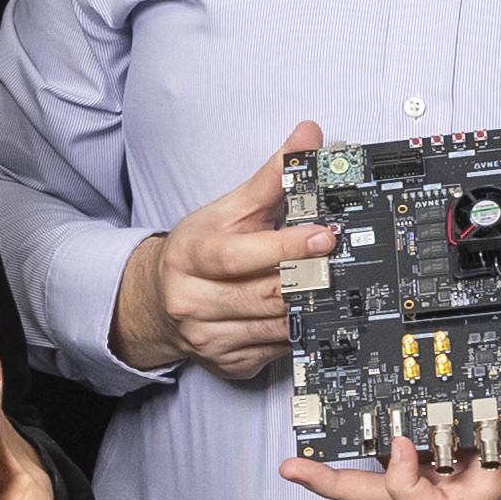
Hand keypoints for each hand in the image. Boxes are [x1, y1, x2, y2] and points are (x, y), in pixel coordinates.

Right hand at [112, 123, 336, 381]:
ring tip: (335, 284)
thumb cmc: (198, 251)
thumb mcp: (227, 210)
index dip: (284, 247)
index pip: (238, 256)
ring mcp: (210, 338)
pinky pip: (276, 349)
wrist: (157, 302)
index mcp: (191, 257)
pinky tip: (310, 311)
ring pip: (276, 325)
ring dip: (311, 306)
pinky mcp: (229, 363)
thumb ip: (270, 176)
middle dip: (309, 277)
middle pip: (264, 294)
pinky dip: (299, 330)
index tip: (323, 235)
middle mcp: (194, 301)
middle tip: (343, 262)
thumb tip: (308, 136)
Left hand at [279, 380, 500, 499]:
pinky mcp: (484, 447)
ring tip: (306, 448)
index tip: (399, 444)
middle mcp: (479, 478)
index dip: (410, 482)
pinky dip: (397, 436)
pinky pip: (429, 447)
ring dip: (357, 461)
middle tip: (296, 468)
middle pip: (398, 496)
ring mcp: (477, 464)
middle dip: (344, 487)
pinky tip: (371, 415)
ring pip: (406, 472)